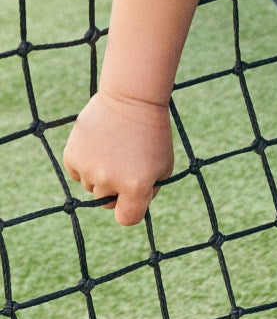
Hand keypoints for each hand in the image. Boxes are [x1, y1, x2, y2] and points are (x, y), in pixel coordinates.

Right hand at [63, 91, 173, 226]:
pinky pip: (77, 173)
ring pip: (91, 186)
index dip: (129, 211)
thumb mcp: (163, 166)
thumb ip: (147, 192)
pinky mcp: (72, 156)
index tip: (130, 201)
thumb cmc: (153, 135)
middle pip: (106, 202)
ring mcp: (89, 169)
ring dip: (99, 175)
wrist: (130, 100)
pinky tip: (98, 146)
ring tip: (113, 149)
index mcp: (136, 187)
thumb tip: (128, 207)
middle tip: (124, 163)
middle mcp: (110, 181)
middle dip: (115, 189)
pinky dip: (85, 164)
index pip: (126, 218)